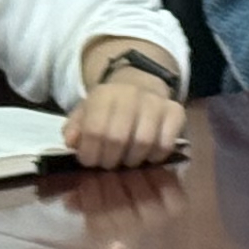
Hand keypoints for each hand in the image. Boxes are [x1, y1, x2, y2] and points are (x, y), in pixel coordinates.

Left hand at [61, 66, 187, 168]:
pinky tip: (147, 155)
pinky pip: (166, 143)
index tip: (90, 161)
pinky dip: (155, 156)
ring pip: (143, 142)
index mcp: (104, 94)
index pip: (94, 129)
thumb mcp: (85, 112)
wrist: (141, 84)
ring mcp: (156, 102)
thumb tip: (72, 143)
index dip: (89, 153)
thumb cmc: (109, 108)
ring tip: (126, 160)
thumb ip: (75, 128)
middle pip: (117, 138)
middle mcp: (131, 94)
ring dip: (131, 160)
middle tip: (107, 164)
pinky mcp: (176, 112)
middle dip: (109, 160)